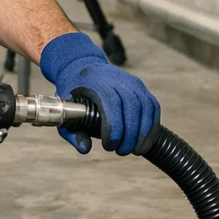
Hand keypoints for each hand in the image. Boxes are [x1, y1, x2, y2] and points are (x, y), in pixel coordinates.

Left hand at [38, 32, 159, 155]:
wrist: (82, 67)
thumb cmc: (73, 93)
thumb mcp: (65, 110)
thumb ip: (72, 132)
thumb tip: (85, 149)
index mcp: (97, 82)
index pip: (111, 103)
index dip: (114, 127)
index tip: (109, 145)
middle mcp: (117, 80)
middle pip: (131, 107)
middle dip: (130, 134)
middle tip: (122, 151)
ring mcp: (132, 82)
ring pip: (145, 107)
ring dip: (144, 132)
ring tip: (135, 150)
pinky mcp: (141, 87)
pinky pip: (152, 106)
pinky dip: (152, 126)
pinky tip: (146, 142)